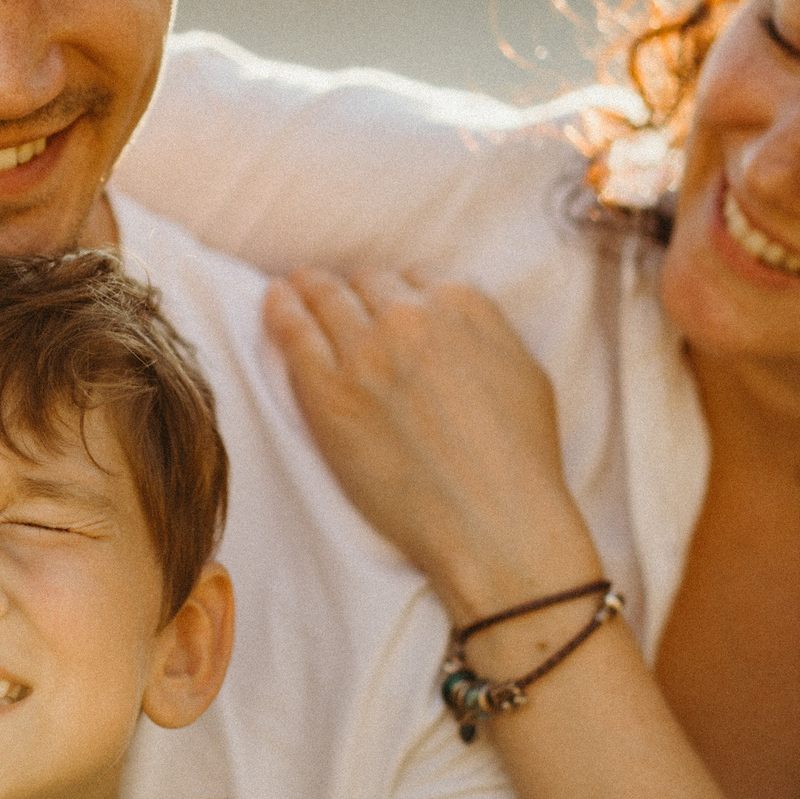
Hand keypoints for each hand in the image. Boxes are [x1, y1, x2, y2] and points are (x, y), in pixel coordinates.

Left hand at [263, 269, 598, 623]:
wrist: (492, 519)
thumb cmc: (519, 459)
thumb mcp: (524, 370)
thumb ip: (485, 329)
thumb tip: (454, 316)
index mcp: (462, 306)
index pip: (411, 279)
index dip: (393, 292)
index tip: (380, 303)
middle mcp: (410, 317)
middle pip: (366, 285)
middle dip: (351, 290)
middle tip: (328, 292)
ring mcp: (366, 353)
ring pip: (326, 299)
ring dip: (309, 289)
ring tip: (292, 288)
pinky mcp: (328, 391)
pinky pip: (293, 333)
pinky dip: (281, 310)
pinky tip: (275, 301)